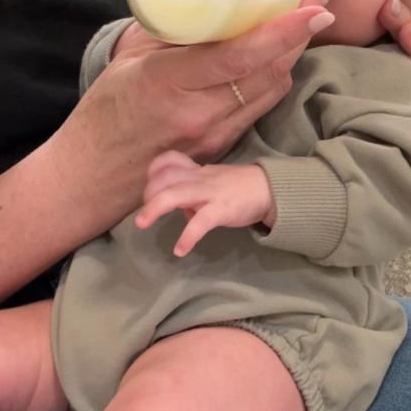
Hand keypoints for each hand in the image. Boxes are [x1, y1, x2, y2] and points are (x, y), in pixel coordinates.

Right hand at [44, 0, 333, 236]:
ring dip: (293, 52)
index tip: (314, 2)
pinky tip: (278, 54)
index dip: (284, 29)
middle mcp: (201, 113)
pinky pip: (259, 106)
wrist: (91, 177)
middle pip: (270, 69)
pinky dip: (273, 76)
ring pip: (272, 89)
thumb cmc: (104, 113)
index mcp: (171, 83)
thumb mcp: (128, 60)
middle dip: (301, 30)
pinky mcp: (222, 147)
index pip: (241, 55)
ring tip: (305, 15)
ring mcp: (215, 135)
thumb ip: (168, 30)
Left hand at [136, 152, 274, 256]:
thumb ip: (193, 191)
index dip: (153, 172)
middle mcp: (199, 178)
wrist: (269, 189)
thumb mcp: (213, 182)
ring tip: (142, 225)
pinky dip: (188, 237)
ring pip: (176, 194)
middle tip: (144, 214)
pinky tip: (180, 250)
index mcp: (197, 171)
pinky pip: (201, 222)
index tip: (149, 187)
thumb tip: (181, 209)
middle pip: (165, 177)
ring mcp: (210, 193)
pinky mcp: (222, 210)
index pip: (169, 161)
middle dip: (148, 193)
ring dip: (154, 209)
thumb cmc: (238, 187)